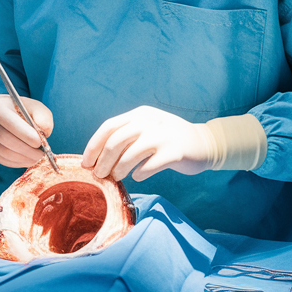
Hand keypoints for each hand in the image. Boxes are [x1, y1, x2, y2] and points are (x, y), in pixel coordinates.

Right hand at [0, 94, 53, 168]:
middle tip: (42, 154)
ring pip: (3, 152)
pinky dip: (18, 162)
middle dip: (25, 149)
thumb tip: (45, 131)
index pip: (9, 121)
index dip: (25, 134)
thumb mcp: (34, 107)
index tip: (39, 142)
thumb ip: (43, 116)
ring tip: (37, 158)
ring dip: (23, 158)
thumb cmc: (22, 110)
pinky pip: (2, 160)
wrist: (2, 115)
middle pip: (4, 138)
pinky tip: (28, 159)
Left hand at [81, 106, 214, 181]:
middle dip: (103, 161)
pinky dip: (139, 174)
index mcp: (140, 114)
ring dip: (119, 169)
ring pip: (130, 154)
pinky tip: (138, 177)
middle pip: (116, 141)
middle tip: (99, 175)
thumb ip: (127, 137)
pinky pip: (149, 166)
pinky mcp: (175, 152)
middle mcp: (150, 121)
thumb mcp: (148, 129)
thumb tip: (98, 158)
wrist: (205, 143)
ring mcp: (163, 135)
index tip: (86, 162)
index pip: (109, 126)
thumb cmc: (169, 140)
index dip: (93, 145)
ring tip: (116, 177)